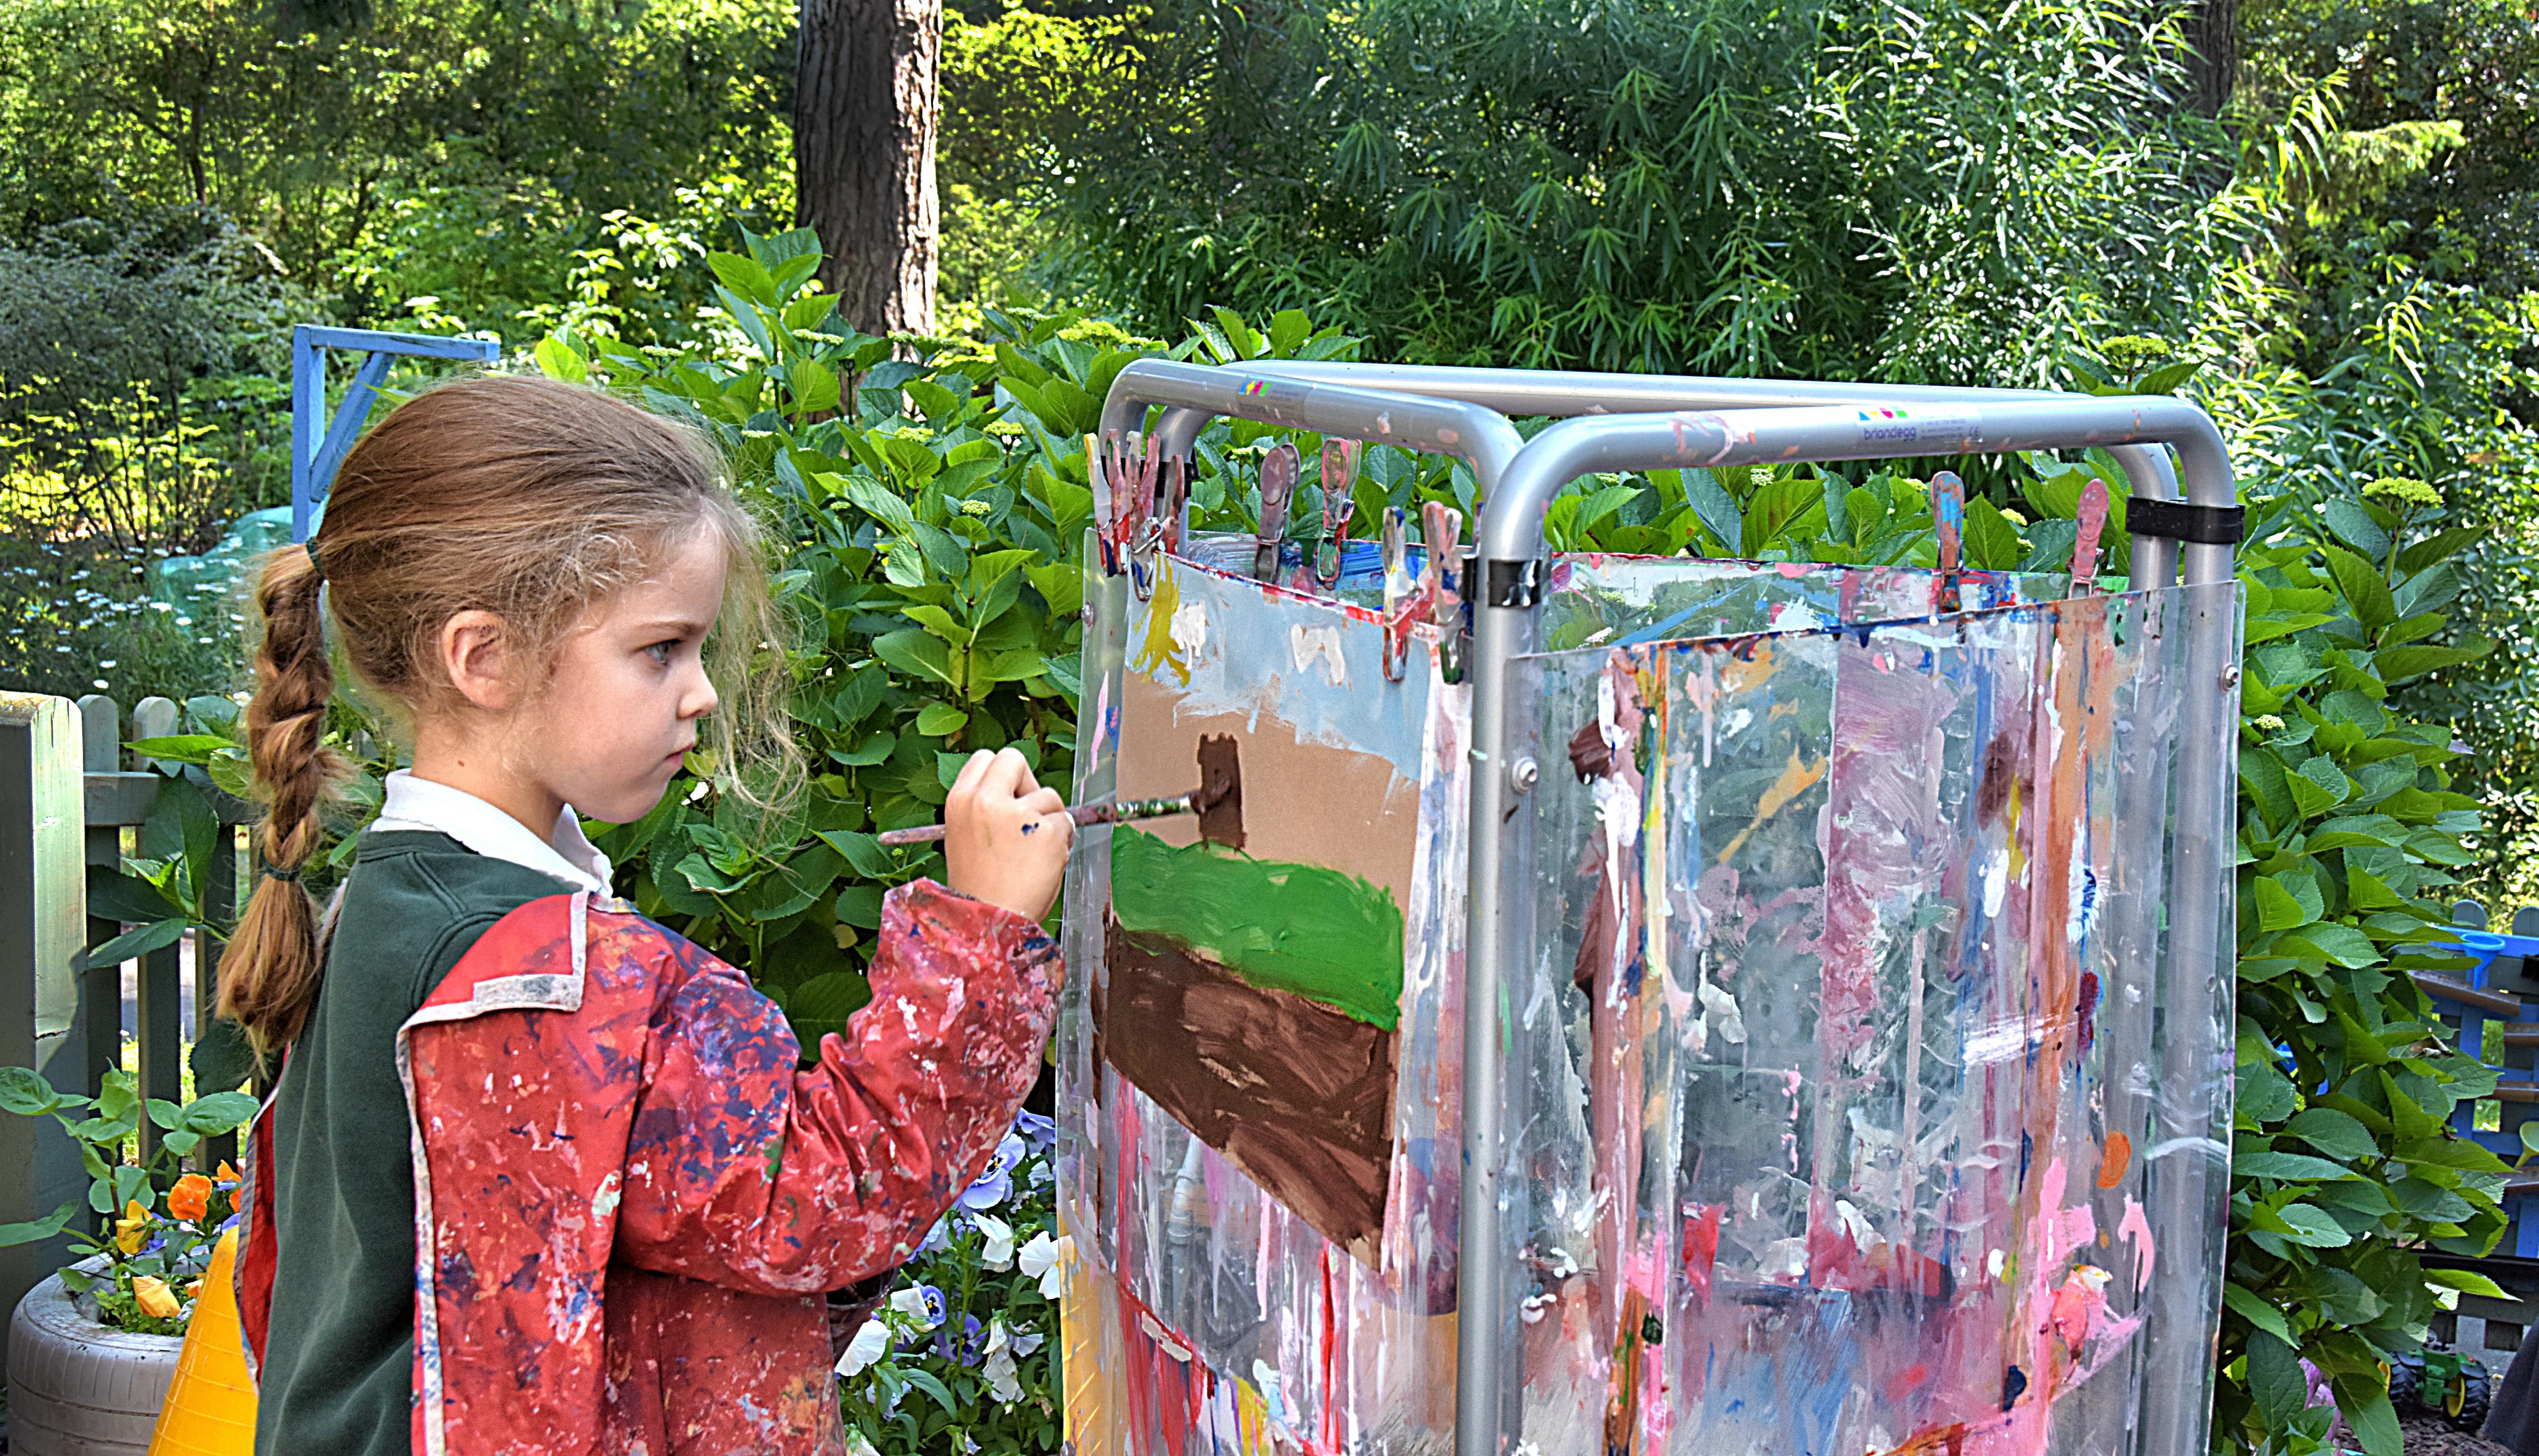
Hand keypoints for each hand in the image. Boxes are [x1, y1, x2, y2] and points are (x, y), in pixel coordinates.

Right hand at [943, 748, 1071, 920]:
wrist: (988, 923)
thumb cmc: (981, 886)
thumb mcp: (964, 836)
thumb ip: (984, 808)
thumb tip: (1019, 792)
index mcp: (959, 800)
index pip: (986, 758)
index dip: (1002, 776)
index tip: (1009, 796)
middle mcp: (986, 800)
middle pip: (1016, 760)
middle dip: (1028, 785)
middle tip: (1028, 815)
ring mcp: (1019, 814)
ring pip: (1048, 795)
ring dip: (1049, 819)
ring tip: (1032, 852)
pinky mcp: (1048, 832)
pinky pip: (1066, 822)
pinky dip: (1062, 841)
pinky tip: (1044, 862)